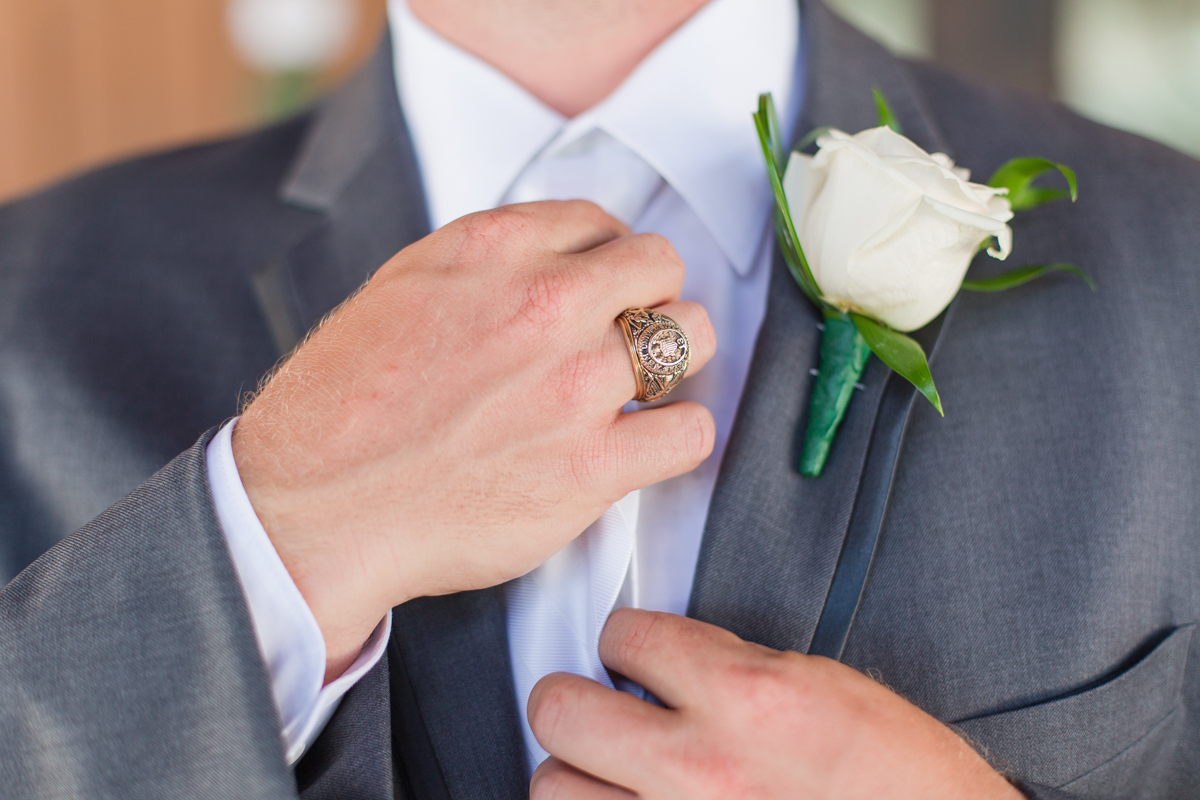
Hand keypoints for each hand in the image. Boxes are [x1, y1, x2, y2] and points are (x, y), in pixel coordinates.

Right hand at [233, 202, 716, 678]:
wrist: (313, 509)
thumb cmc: (339, 406)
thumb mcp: (402, 289)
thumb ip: (486, 263)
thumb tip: (551, 258)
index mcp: (493, 251)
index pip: (602, 221)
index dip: (605, 260)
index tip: (598, 293)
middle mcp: (544, 304)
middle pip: (662, 264)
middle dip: (651, 297)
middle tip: (624, 337)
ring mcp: (575, 384)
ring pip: (694, 336)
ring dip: (673, 362)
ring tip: (637, 392)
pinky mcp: (592, 466)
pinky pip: (691, 431)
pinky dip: (677, 437)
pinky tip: (643, 447)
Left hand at [528, 609, 1022, 799]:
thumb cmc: (897, 780)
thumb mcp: (821, 689)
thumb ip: (731, 667)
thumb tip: (666, 660)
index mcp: (748, 699)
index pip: (625, 635)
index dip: (626, 639)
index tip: (632, 653)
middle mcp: (700, 769)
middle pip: (560, 710)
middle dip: (572, 698)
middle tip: (595, 704)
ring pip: (553, 786)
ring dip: (577, 772)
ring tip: (611, 772)